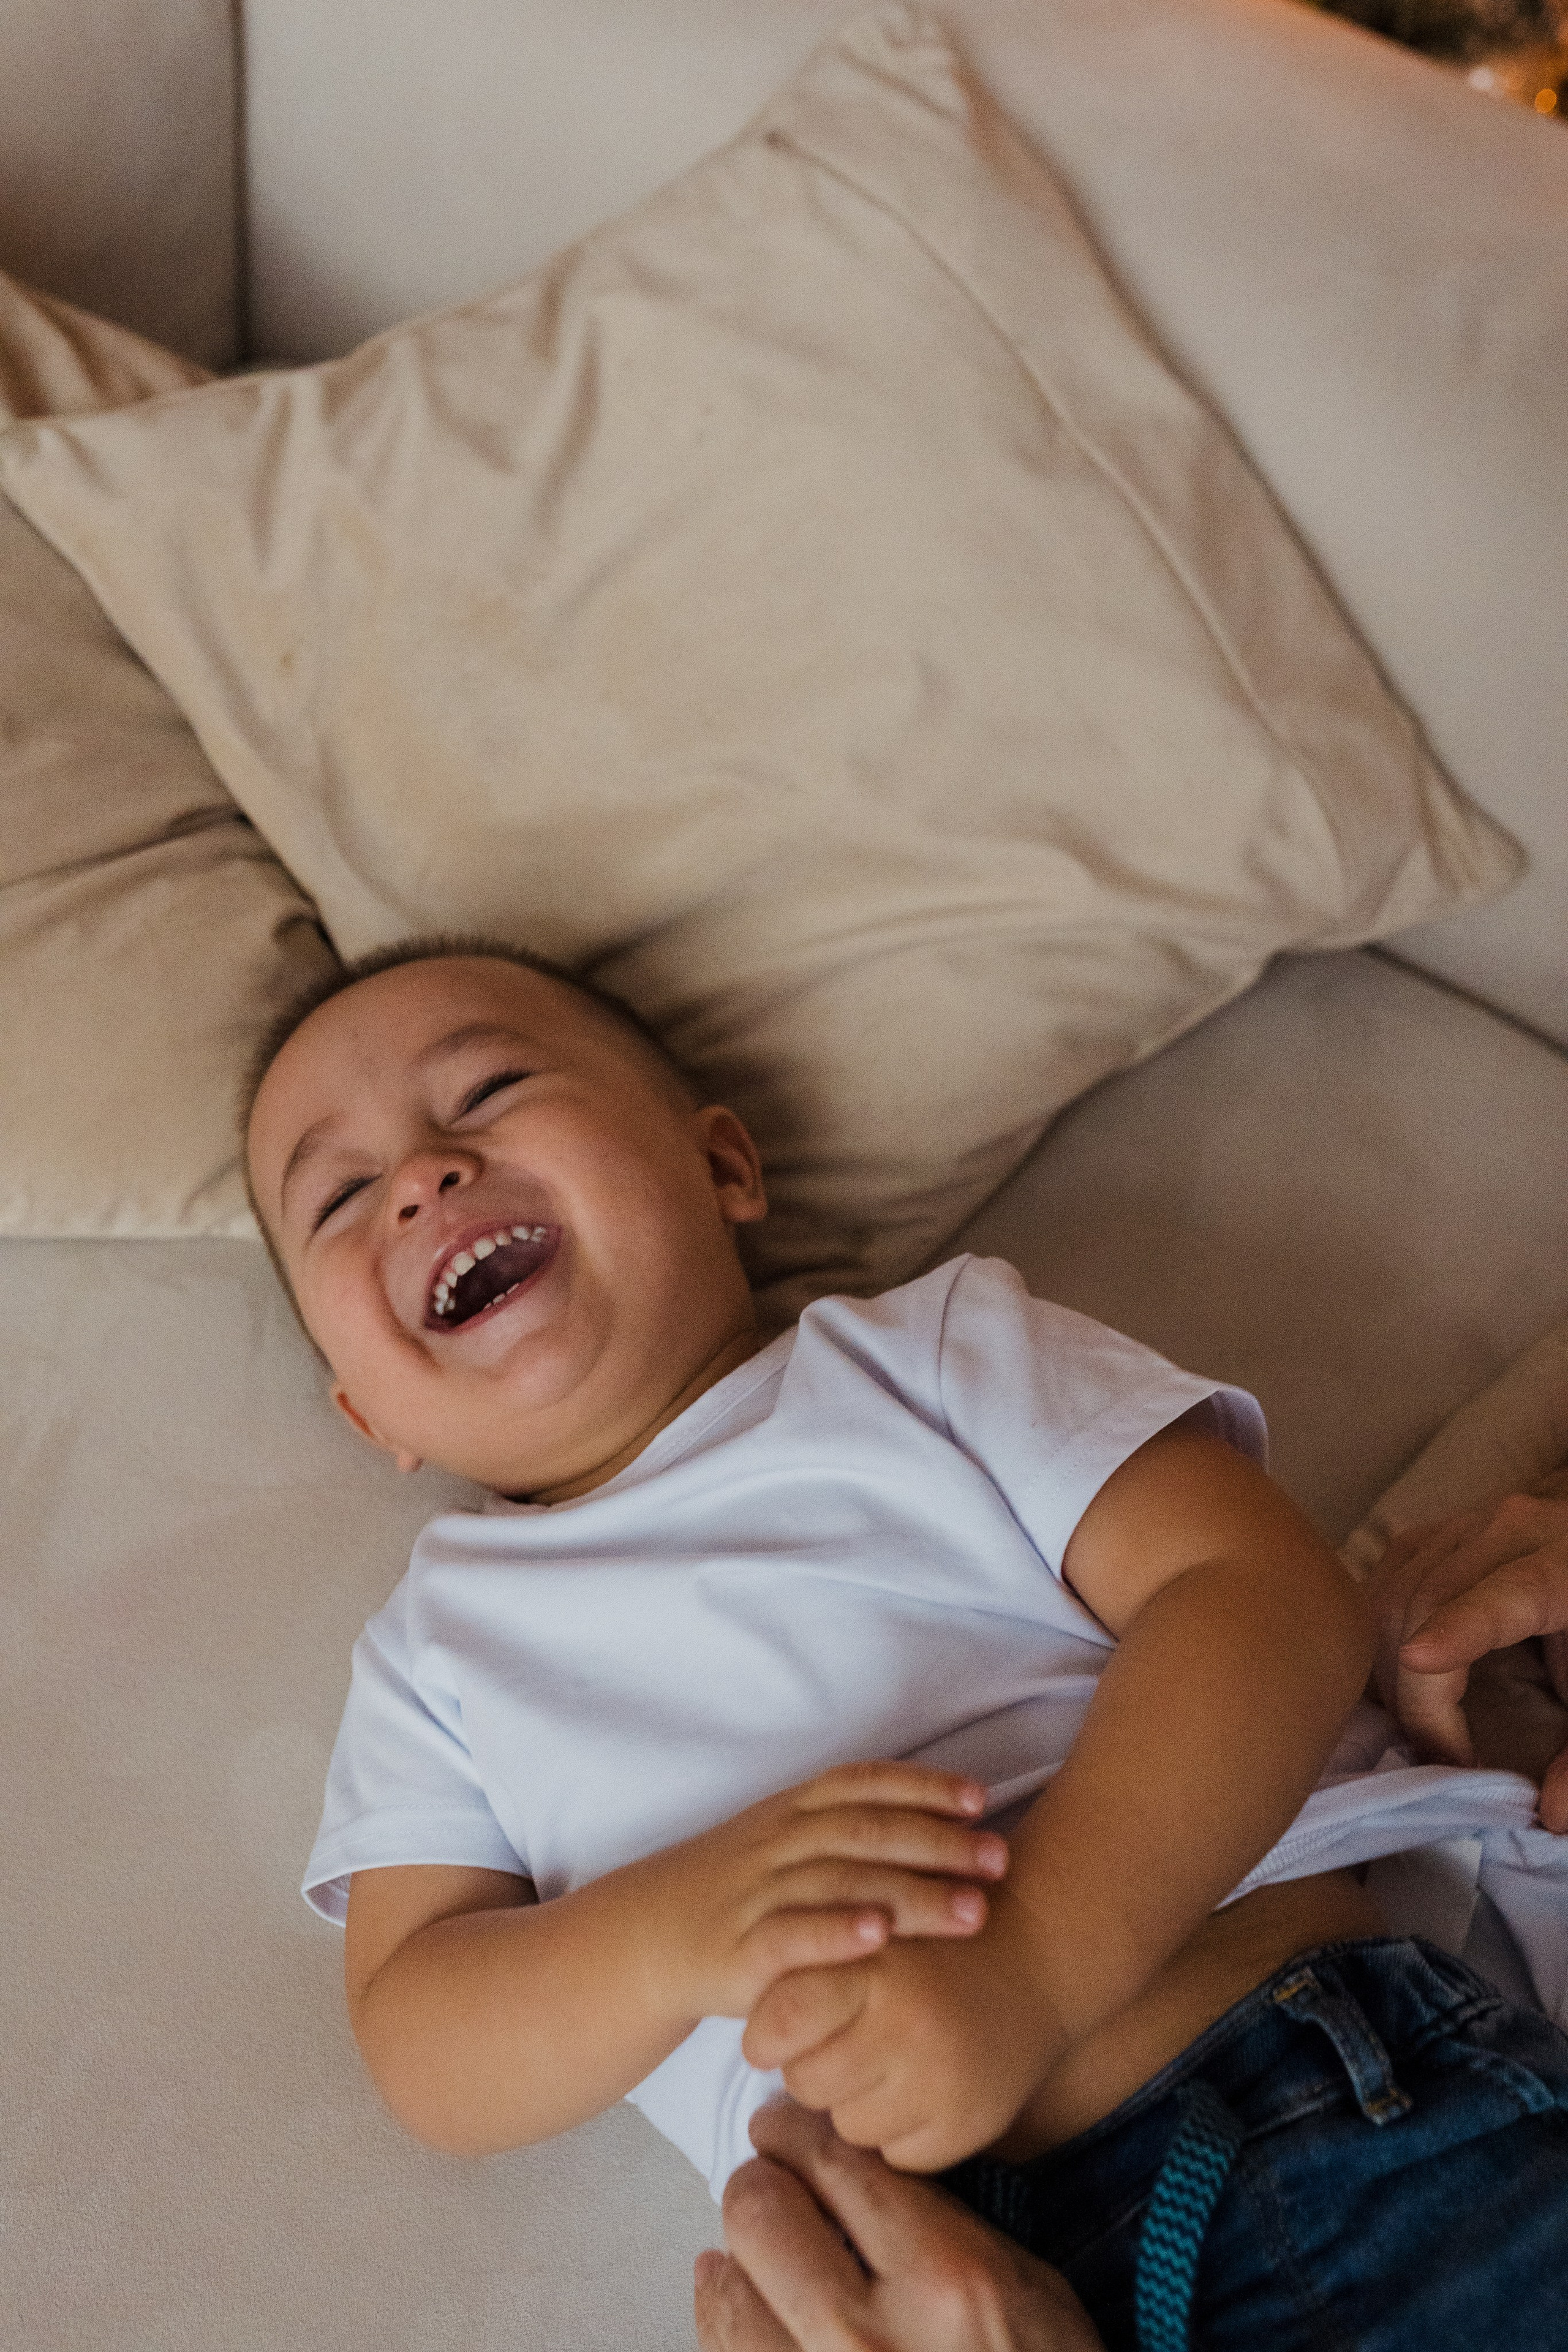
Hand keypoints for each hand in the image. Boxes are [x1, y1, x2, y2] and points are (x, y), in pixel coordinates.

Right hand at [636, 1762, 1008, 2025]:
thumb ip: (847, 1828)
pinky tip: (879, 1937)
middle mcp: (777, 1843)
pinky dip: (834, 1931)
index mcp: (791, 1811)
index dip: (922, 1785)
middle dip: (938, 1843)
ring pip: (840, 1881)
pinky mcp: (737, 1950)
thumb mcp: (782, 1843)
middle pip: (865, 1831)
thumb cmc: (735, 1893)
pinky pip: (789, 1934)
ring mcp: (756, 1894)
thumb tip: (942, 1822)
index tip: (979, 1798)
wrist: (645, 1939)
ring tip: (973, 1911)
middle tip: (999, 1859)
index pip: (862, 1783)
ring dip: (911, 1894)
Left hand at [694, 2099, 1103, 2351]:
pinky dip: (726, 2322)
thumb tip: (848, 2173)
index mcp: (944, 2278)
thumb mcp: (1024, 2284)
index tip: (782, 2130)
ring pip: (728, 2294)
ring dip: (735, 2263)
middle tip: (769, 2189)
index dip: (795, 2133)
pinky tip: (739, 2305)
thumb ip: (937, 2222)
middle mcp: (871, 2338)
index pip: (835, 2163)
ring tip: (746, 2254)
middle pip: (762, 2215)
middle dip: (760, 2189)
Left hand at [741, 1887, 1056, 2171]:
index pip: (782, 2021)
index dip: (767, 2033)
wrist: (1037, 1961)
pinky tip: (922, 2087)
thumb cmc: (934, 1944)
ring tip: (889, 2060)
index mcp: (874, 1967)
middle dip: (814, 2064)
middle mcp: (906, 2028)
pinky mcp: (963, 2129)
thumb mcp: (872, 1925)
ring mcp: (938, 2085)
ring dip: (855, 2100)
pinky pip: (893, 2155)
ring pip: (845, 2125)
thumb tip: (753, 2037)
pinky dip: (899, 2130)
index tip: (770, 2036)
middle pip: (806, 2080)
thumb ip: (812, 1963)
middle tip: (846, 2040)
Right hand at [1368, 1490, 1567, 1829]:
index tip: (1417, 1662)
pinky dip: (1376, 1633)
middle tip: (1439, 1758)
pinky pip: (1383, 1581)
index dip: (1456, 1629)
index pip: (1498, 1598)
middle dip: (1419, 1693)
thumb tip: (1549, 1814)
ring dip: (1388, 1668)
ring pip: (1390, 1593)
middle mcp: (1504, 1531)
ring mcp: (1461, 1526)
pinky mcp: (1433, 1533)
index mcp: (1559, 1565)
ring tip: (1422, 1725)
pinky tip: (1398, 1677)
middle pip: (1426, 1604)